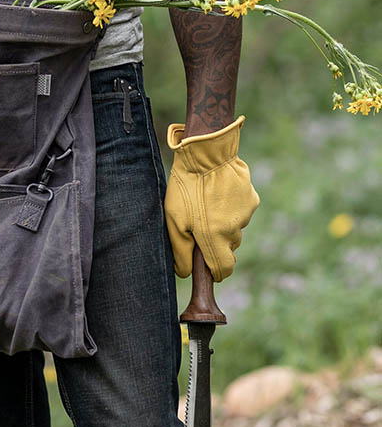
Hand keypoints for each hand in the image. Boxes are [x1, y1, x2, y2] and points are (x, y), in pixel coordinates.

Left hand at [164, 115, 258, 281]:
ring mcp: (246, 213)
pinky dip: (231, 207)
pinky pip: (241, 210)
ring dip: (223, 222)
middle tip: (198, 224)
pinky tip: (218, 193)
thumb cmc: (186, 187)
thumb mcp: (174, 220)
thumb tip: (185, 273)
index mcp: (215, 238)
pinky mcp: (251, 198)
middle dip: (215, 242)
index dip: (216, 271)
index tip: (209, 268)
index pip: (224, 269)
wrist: (206, 153)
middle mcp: (234, 229)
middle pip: (228, 247)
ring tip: (206, 203)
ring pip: (234, 227)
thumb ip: (180, 251)